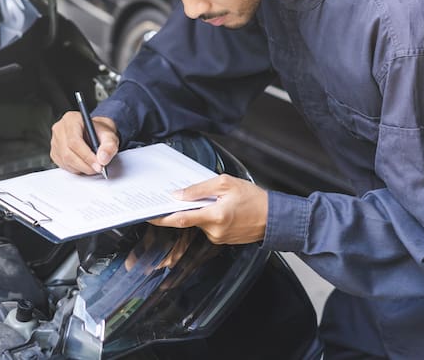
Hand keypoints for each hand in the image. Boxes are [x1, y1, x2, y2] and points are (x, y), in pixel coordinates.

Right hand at [50, 112, 118, 174]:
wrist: (95, 133)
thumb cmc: (100, 131)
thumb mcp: (109, 134)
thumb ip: (109, 145)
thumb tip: (102, 158)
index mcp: (71, 119)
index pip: (74, 141)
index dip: (86, 155)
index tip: (98, 164)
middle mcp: (60, 129)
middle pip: (68, 153)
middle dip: (85, 165)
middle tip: (98, 168)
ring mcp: (55, 142)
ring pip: (65, 161)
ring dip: (82, 168)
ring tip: (94, 166)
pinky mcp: (54, 153)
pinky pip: (64, 165)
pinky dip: (76, 169)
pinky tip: (85, 164)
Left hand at [149, 174, 267, 244]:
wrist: (274, 217)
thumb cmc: (254, 198)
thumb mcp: (226, 184)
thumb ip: (199, 189)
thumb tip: (178, 195)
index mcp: (215, 216)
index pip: (181, 218)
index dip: (163, 218)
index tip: (150, 215)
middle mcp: (215, 231)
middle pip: (190, 219)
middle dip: (188, 207)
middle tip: (190, 195)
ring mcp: (218, 238)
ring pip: (199, 222)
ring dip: (202, 211)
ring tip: (219, 200)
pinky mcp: (222, 240)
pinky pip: (208, 227)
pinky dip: (209, 217)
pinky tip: (223, 209)